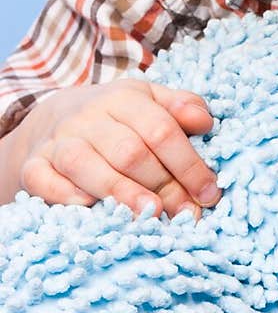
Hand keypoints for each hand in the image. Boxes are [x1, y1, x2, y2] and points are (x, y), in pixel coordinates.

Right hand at [17, 78, 219, 220]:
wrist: (53, 120)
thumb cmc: (116, 118)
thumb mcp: (150, 102)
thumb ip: (181, 108)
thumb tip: (206, 122)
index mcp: (124, 98)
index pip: (161, 129)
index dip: (189, 164)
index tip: (209, 193)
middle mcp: (89, 117)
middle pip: (129, 152)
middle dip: (163, 186)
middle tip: (186, 214)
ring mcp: (58, 141)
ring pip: (86, 165)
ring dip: (120, 192)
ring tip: (149, 214)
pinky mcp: (34, 165)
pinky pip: (45, 180)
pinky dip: (66, 195)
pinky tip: (90, 207)